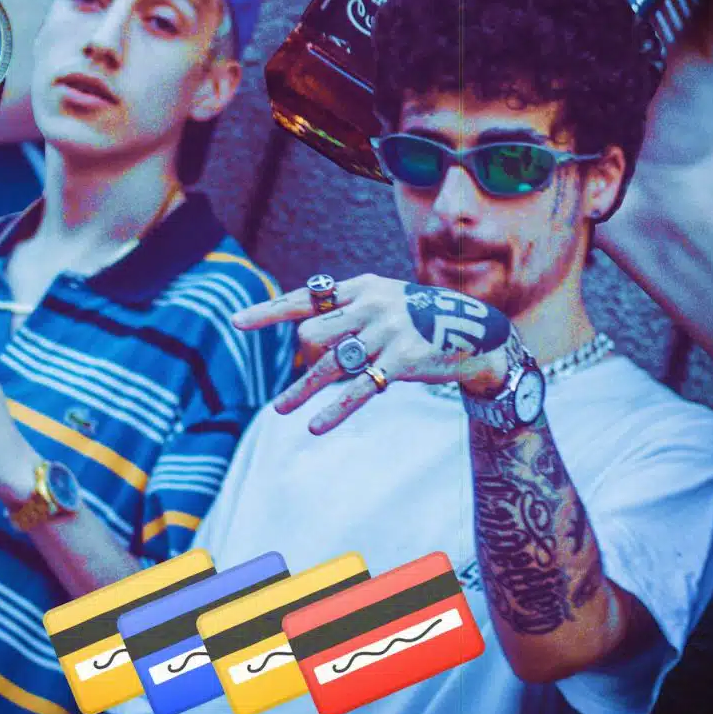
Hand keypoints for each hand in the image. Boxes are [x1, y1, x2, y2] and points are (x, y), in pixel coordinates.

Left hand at [232, 275, 510, 434]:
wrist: (476, 333)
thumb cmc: (418, 318)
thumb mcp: (383, 301)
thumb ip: (346, 313)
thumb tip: (304, 332)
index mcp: (361, 287)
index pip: (306, 298)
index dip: (269, 311)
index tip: (237, 322)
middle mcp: (370, 306)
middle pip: (313, 333)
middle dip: (306, 356)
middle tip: (315, 369)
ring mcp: (386, 333)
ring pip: (330, 365)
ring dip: (301, 390)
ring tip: (280, 410)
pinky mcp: (401, 361)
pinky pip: (359, 390)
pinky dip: (335, 410)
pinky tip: (315, 425)